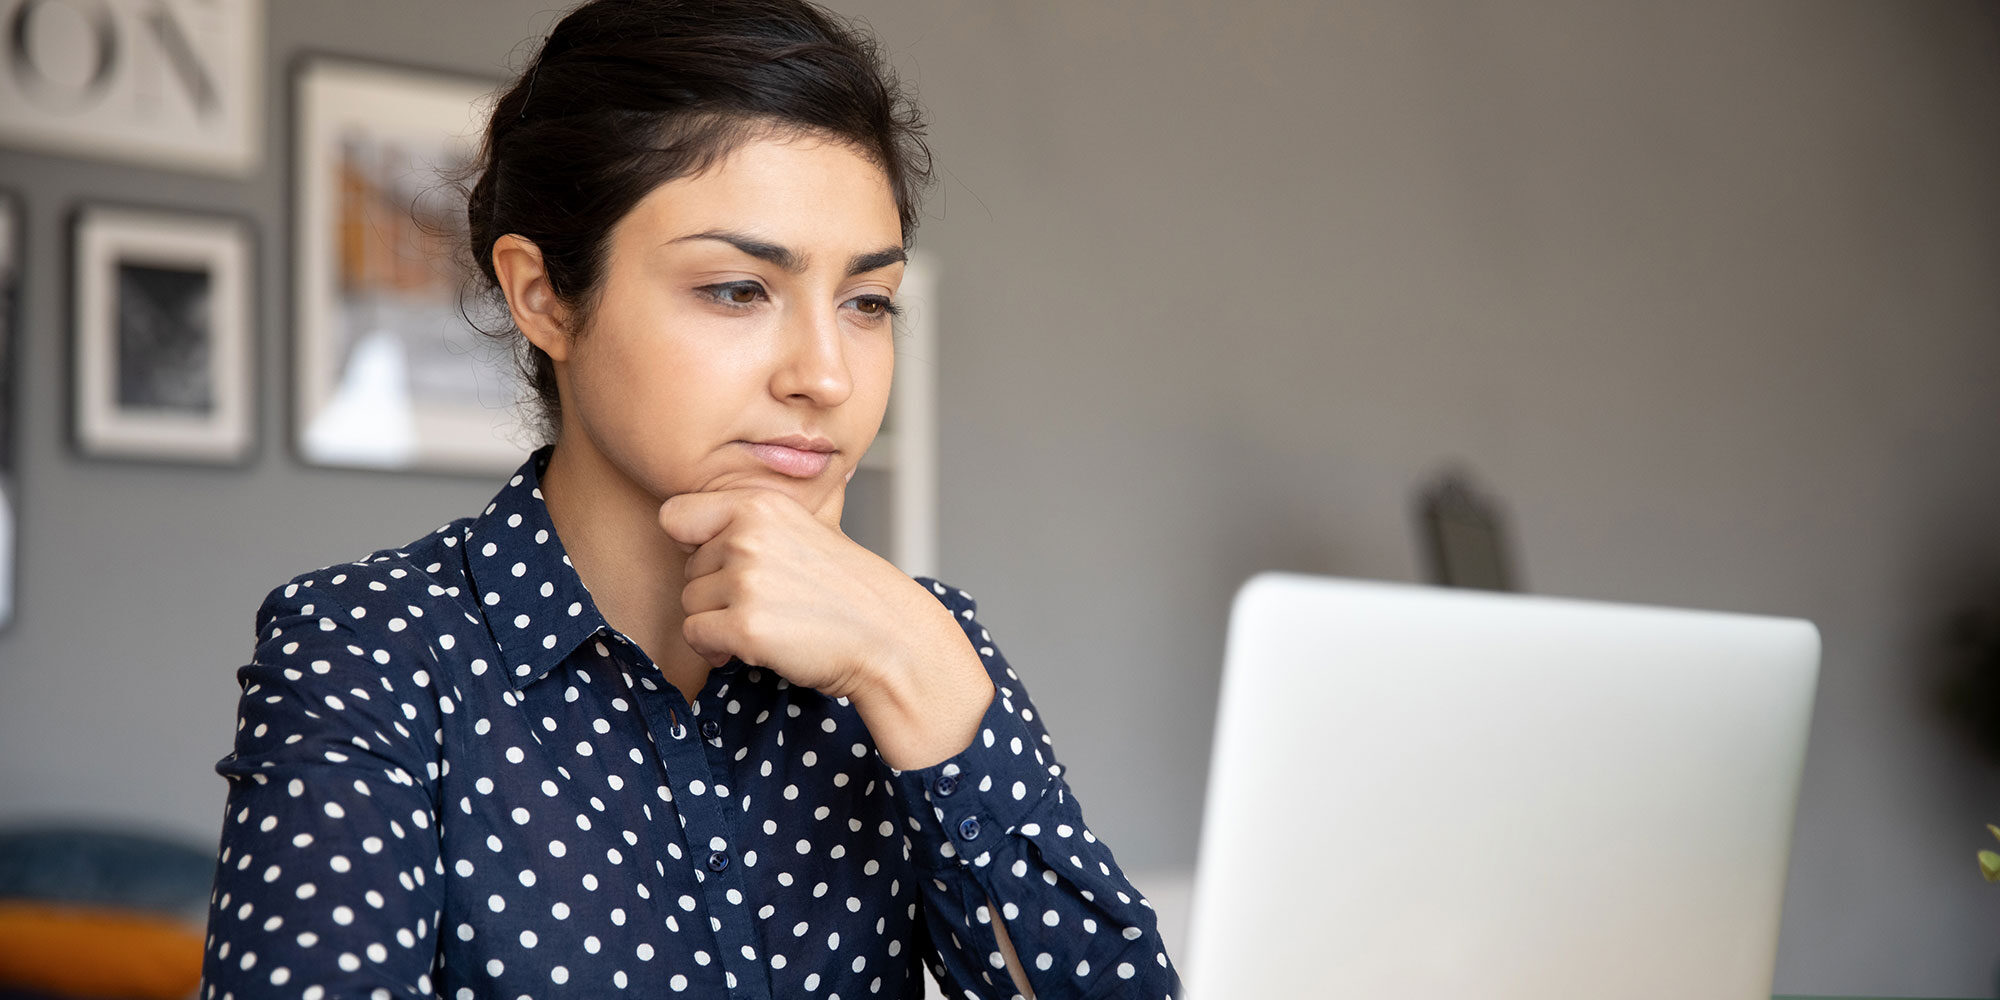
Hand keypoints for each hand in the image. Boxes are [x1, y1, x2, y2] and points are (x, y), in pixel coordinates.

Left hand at [659, 488, 992, 767]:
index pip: (675, 515)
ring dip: (717, 622)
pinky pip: (695, 637)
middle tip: (763, 602)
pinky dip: (718, 648)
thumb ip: (759, 514)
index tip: (724, 562)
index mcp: (759, 505)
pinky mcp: (745, 626)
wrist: (888, 636)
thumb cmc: (847, 588)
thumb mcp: (809, 527)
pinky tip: (754, 646)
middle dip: (715, 592)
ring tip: (764, 623)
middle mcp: (748, 536)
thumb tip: (719, 500)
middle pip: (686, 568)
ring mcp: (746, 581)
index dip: (693, 544)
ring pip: (689, 604)